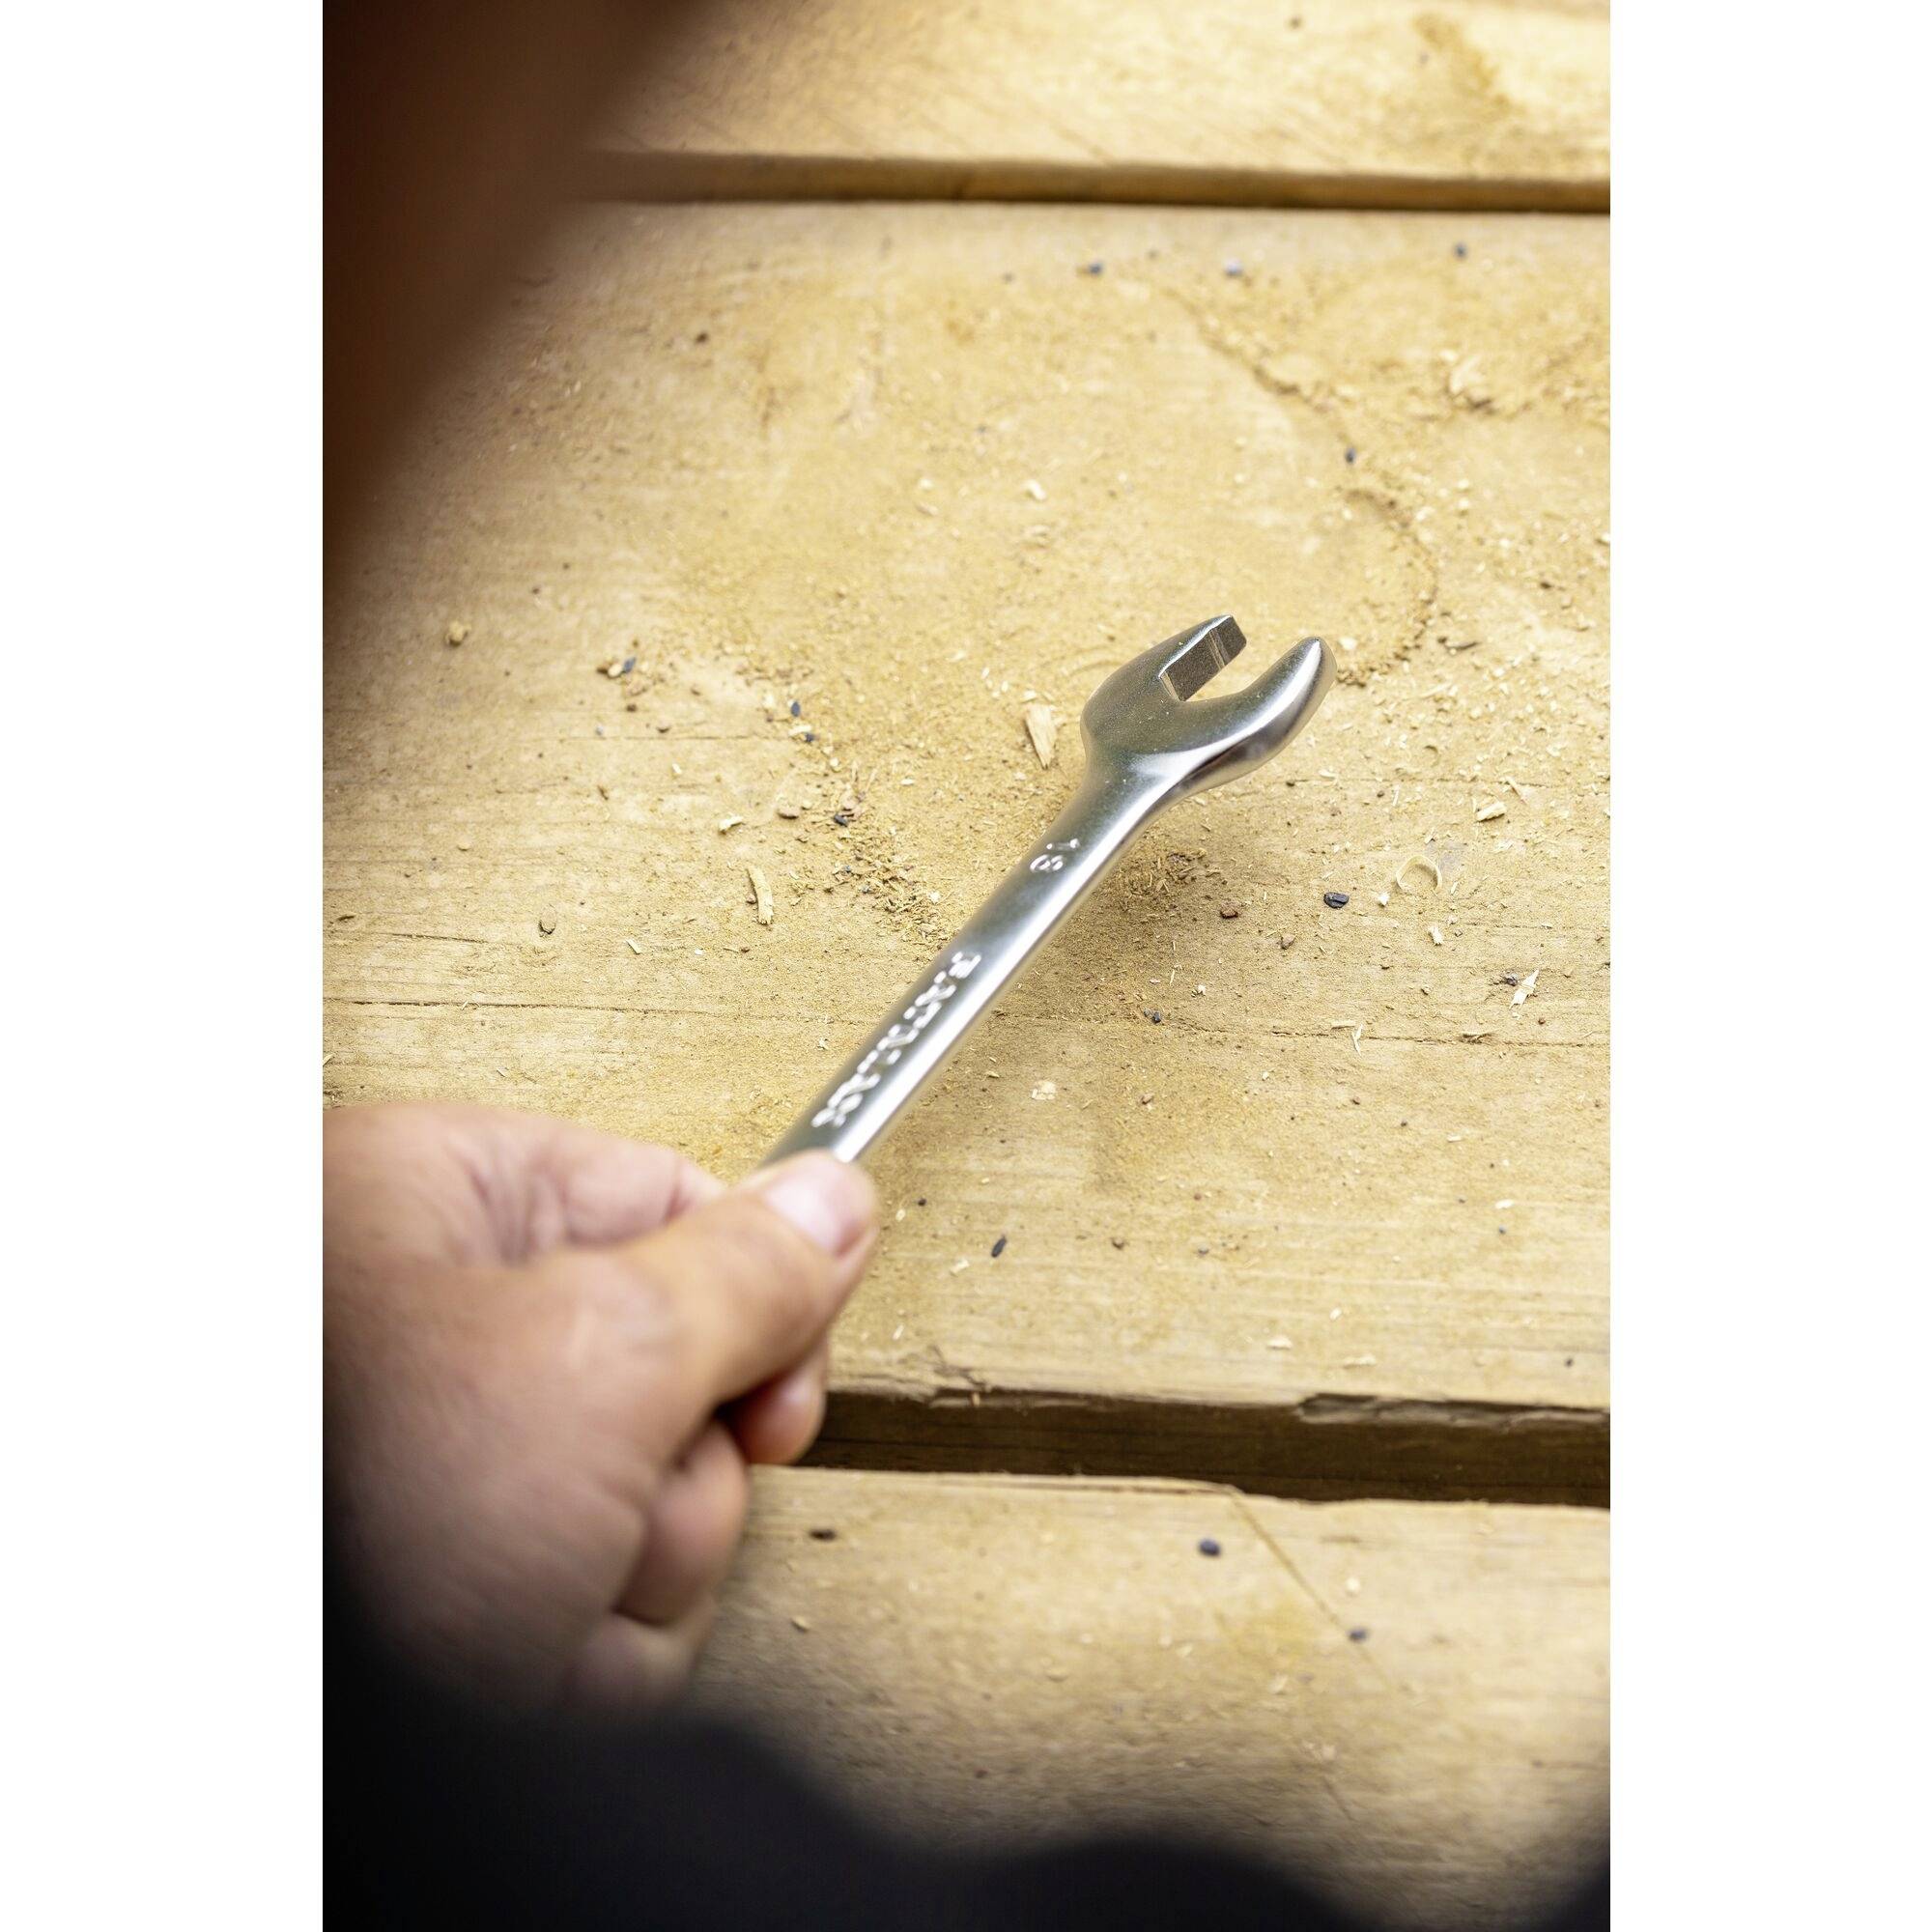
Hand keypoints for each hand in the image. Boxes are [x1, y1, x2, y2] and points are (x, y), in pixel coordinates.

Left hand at [324, 1103, 875, 1710]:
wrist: (295, 1718)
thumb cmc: (354, 1502)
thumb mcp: (599, 1358)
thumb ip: (746, 1274)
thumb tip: (835, 1199)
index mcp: (450, 1205)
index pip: (680, 1207)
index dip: (759, 1305)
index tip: (775, 1396)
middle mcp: (449, 1329)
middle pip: (679, 1380)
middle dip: (668, 1480)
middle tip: (592, 1499)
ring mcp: (453, 1462)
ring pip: (648, 1511)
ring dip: (622, 1578)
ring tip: (522, 1593)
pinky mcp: (457, 1574)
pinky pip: (598, 1601)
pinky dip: (578, 1651)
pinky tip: (507, 1655)